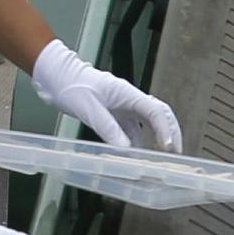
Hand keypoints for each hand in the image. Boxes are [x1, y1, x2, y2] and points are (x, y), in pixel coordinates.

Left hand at [31, 38, 182, 149]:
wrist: (57, 77)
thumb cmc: (71, 86)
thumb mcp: (89, 109)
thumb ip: (108, 128)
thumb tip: (126, 149)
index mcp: (127, 93)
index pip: (155, 111)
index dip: (165, 129)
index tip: (168, 147)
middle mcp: (130, 99)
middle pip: (160, 115)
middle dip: (171, 132)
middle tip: (176, 153)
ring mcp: (124, 107)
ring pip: (149, 123)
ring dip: (157, 138)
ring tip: (161, 157)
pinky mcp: (116, 114)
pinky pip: (133, 129)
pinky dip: (138, 142)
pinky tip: (136, 154)